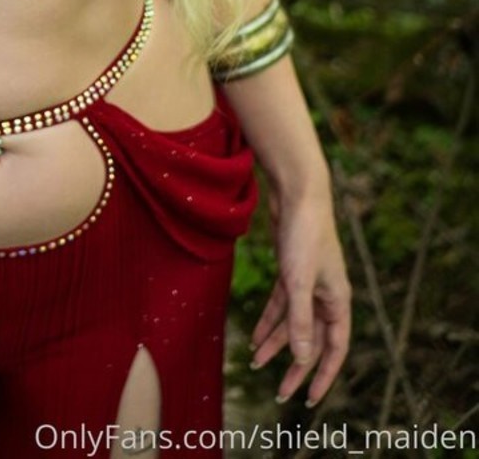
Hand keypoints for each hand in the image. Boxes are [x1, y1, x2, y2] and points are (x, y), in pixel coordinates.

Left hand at [251, 186, 350, 406]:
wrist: (297, 193)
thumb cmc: (304, 234)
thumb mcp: (299, 281)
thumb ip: (301, 320)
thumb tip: (304, 358)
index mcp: (338, 301)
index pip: (335, 349)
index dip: (324, 376)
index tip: (310, 399)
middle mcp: (326, 295)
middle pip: (312, 340)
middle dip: (296, 367)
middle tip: (280, 393)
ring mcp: (309, 283)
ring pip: (293, 323)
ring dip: (276, 344)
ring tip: (257, 364)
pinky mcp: (291, 271)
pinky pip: (282, 305)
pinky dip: (269, 320)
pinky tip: (255, 336)